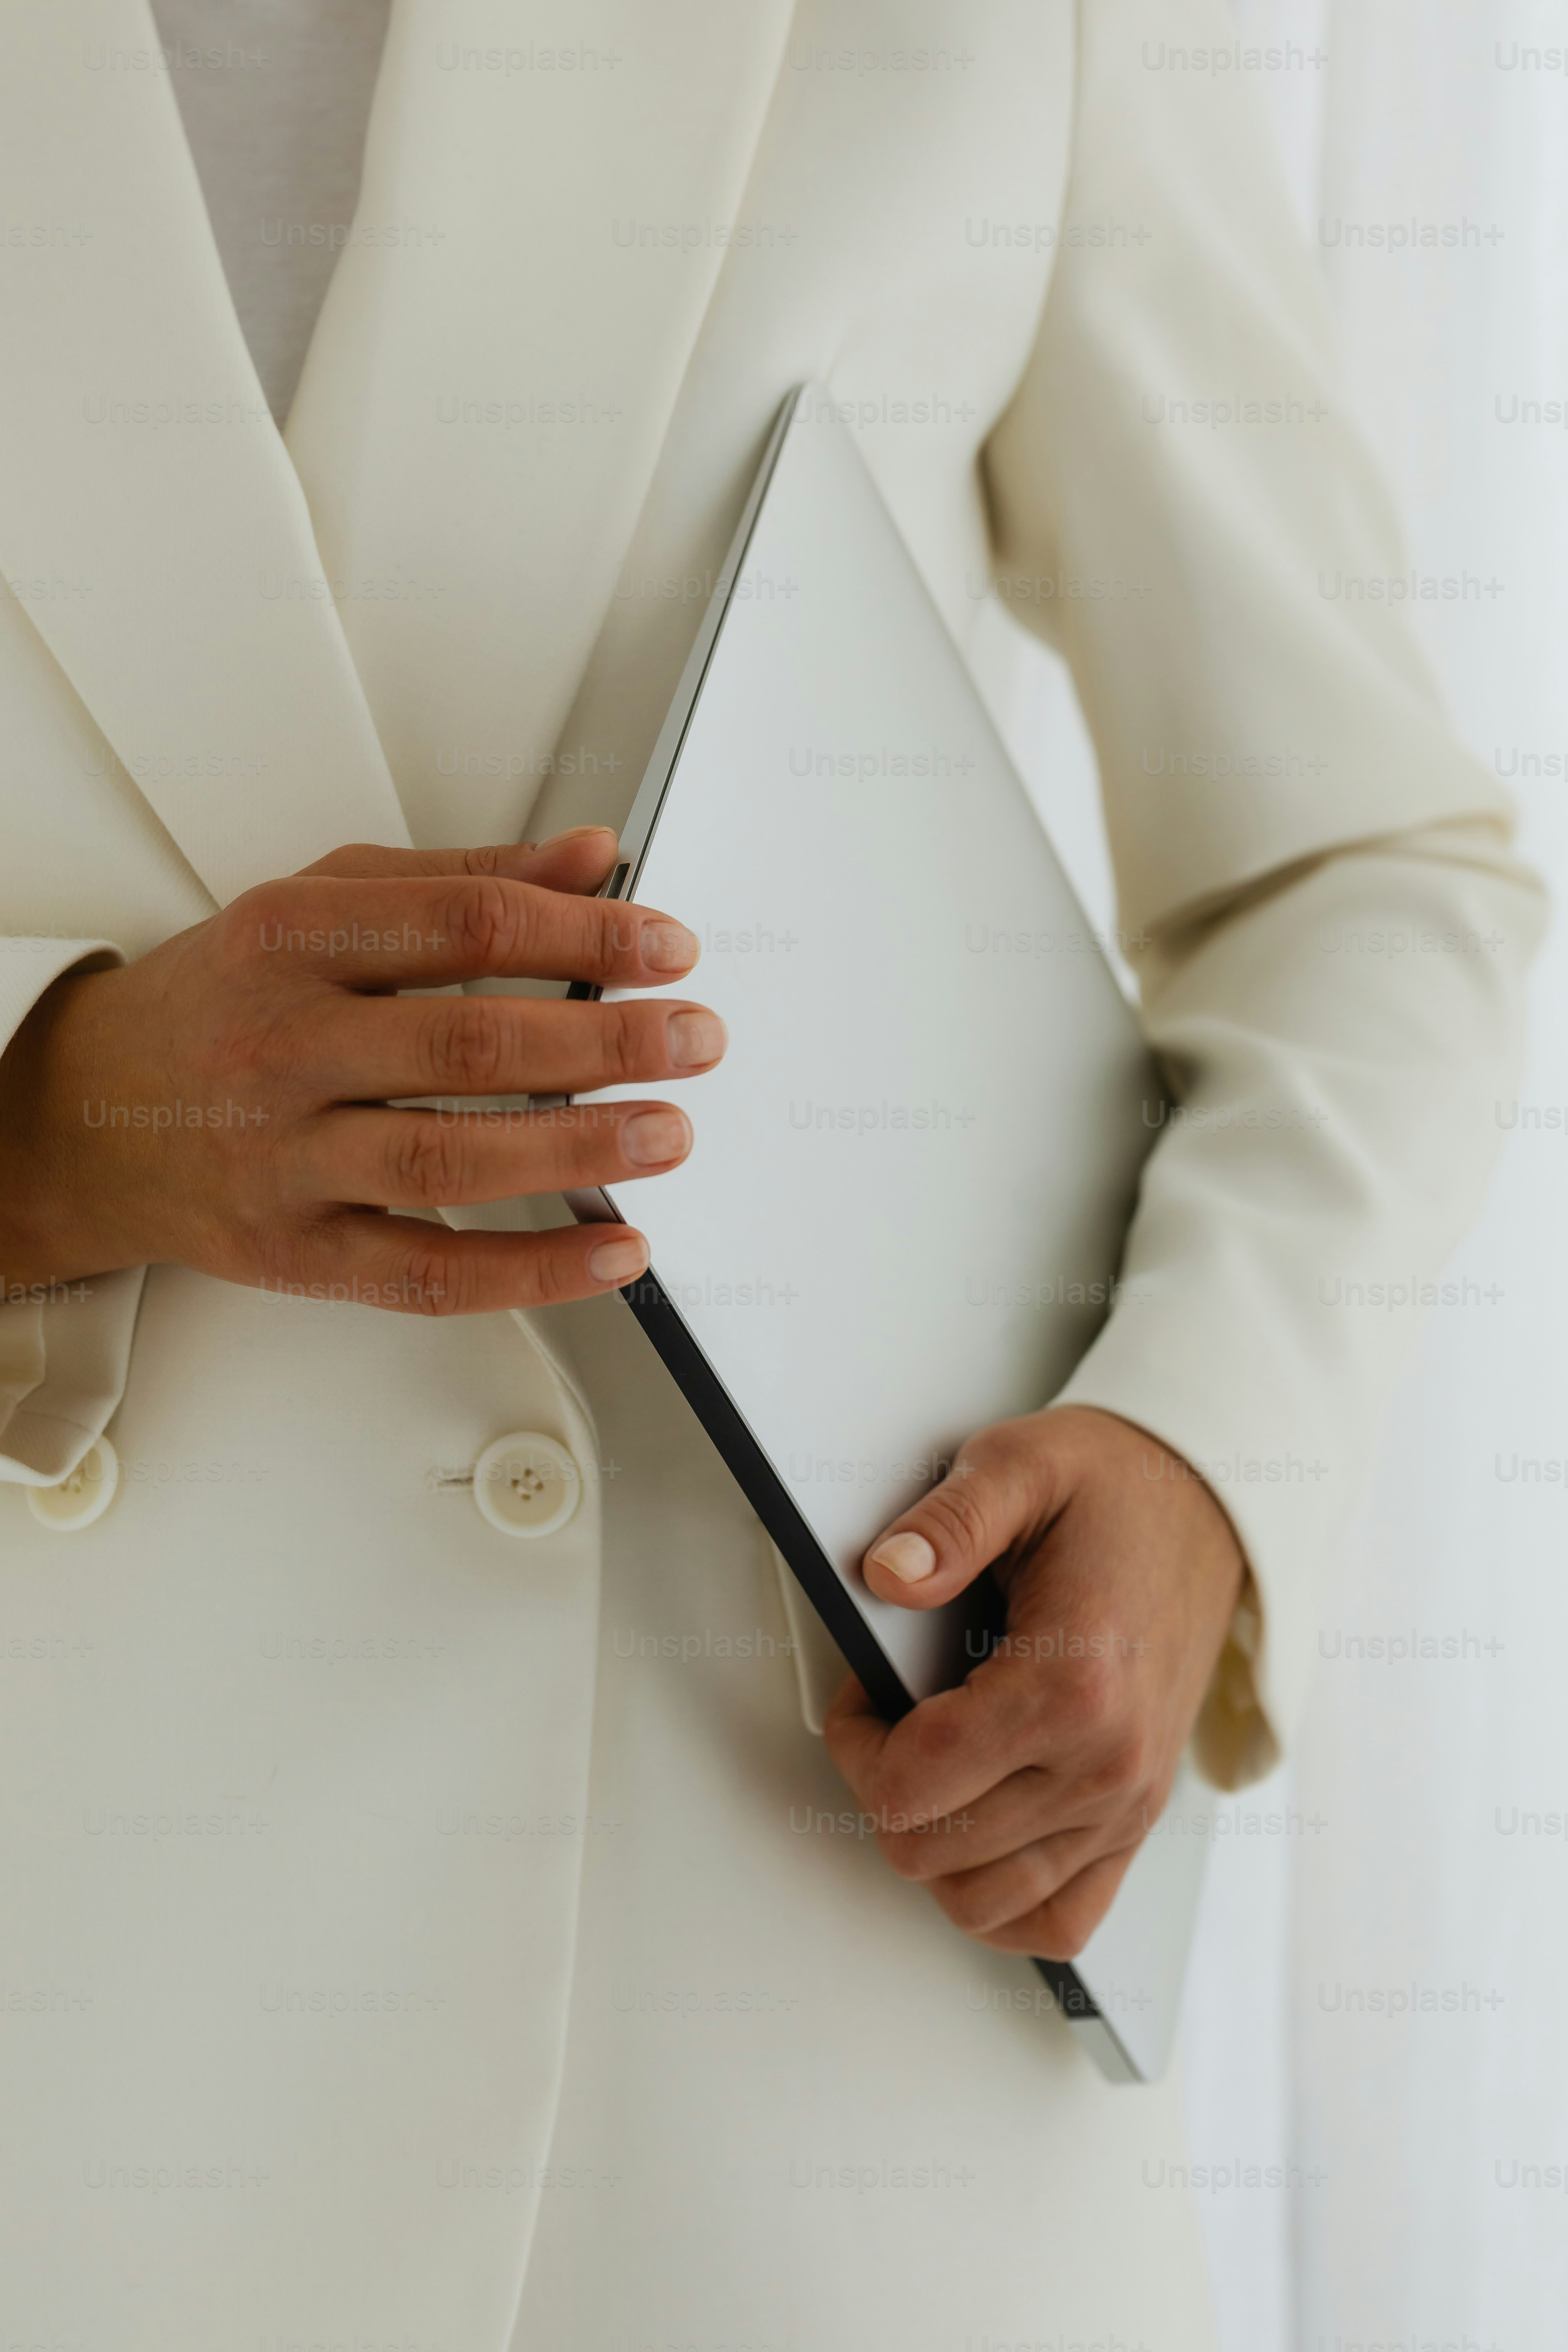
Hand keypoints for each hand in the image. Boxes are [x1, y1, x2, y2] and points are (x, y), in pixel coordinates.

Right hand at [0, 829, 724, 1312]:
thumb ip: (461, 879)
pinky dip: (532, 1272)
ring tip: (670, 1131)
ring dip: (581, 1149)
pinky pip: (429, 1272)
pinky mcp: (296, 1254)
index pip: (465, 925)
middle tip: (696, 1038)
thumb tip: (593, 858)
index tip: (667, 947)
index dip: (583, 934)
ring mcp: (286, 1158)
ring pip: (453, 1158)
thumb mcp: (322, 906)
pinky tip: (614, 1251)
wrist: (88, 1117)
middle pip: (470, 1042)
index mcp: (292, 940)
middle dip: (605, 1041)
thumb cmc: (224, 1002)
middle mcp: (284, 1046)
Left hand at [823, 1406, 1244, 1959]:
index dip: (855, 1741)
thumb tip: (885, 1576)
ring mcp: (1126, 1805)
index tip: (866, 1688)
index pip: (911, 1784)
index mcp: (1072, 1687)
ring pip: (981, 1903)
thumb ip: (948, 1522)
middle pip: (931, 1852)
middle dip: (882, 1787)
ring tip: (932, 1765)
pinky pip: (1057, 1921)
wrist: (1206, 1504)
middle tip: (891, 1718)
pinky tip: (977, 1826)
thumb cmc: (1112, 1489)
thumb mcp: (1020, 1467)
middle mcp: (1107, 1766)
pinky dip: (1000, 1896)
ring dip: (932, 1843)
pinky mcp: (1137, 1820)